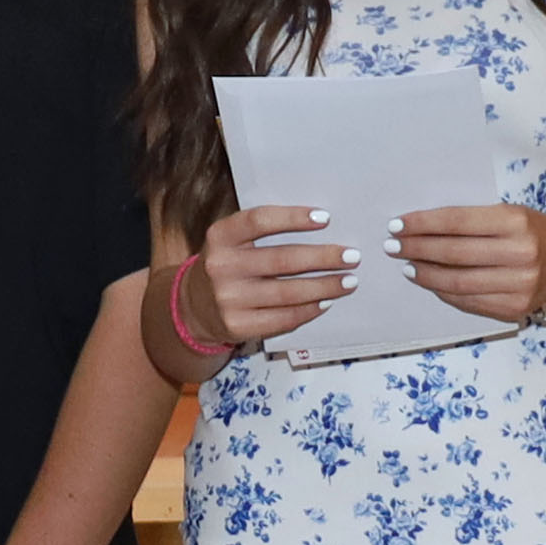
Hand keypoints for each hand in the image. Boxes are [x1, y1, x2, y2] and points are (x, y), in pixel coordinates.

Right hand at [195, 204, 358, 345]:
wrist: (194, 307)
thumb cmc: (228, 265)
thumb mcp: (233, 242)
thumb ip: (264, 233)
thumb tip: (321, 227)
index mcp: (220, 236)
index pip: (260, 221)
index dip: (294, 218)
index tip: (325, 218)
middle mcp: (221, 266)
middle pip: (282, 259)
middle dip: (324, 258)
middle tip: (351, 256)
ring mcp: (228, 299)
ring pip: (288, 292)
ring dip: (324, 287)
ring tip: (348, 281)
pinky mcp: (237, 326)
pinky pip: (283, 318)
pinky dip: (309, 310)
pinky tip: (325, 302)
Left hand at [397, 202, 545, 323]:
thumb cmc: (529, 232)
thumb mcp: (508, 214)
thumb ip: (471, 221)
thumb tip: (420, 229)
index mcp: (516, 222)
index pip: (458, 223)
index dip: (423, 224)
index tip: (397, 225)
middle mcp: (520, 254)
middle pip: (454, 254)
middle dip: (417, 249)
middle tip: (393, 246)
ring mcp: (519, 285)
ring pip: (458, 282)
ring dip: (425, 274)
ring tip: (407, 266)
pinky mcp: (514, 308)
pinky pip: (468, 301)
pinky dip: (443, 292)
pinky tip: (429, 282)